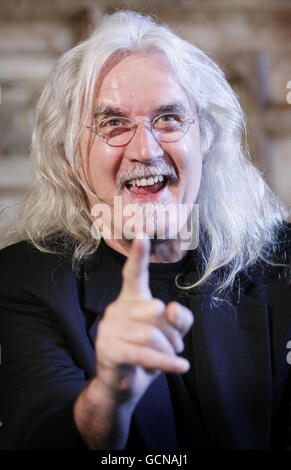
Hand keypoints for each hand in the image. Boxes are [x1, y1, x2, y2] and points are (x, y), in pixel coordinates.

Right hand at [95, 236, 193, 404]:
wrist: (123, 384)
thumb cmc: (147, 353)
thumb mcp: (170, 334)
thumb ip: (180, 318)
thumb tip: (172, 309)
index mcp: (130, 299)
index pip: (133, 273)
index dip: (139, 255)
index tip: (142, 234)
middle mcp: (116, 309)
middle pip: (155, 310)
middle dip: (172, 331)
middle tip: (177, 345)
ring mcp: (109, 328)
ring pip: (150, 333)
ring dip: (169, 349)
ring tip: (173, 357)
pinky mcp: (108, 350)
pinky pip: (143, 353)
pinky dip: (166, 362)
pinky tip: (180, 367)